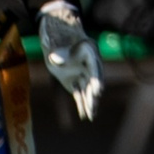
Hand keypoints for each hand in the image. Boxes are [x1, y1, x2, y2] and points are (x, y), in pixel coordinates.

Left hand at [38, 0, 103, 122]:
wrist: (55, 39)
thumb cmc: (57, 38)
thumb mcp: (56, 42)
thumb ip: (57, 52)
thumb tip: (56, 59)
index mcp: (89, 53)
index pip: (95, 67)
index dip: (96, 79)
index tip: (98, 90)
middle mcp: (88, 66)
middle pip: (93, 81)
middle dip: (93, 93)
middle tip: (94, 102)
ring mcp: (82, 75)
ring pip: (87, 90)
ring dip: (89, 103)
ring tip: (91, 115)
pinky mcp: (74, 82)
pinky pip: (79, 94)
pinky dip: (81, 104)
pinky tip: (84, 115)